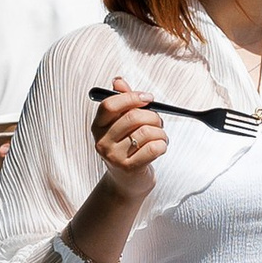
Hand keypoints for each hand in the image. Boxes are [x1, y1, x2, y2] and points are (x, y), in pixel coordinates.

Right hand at [89, 80, 166, 209]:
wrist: (128, 182)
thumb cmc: (128, 147)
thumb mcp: (122, 124)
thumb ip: (122, 101)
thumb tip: (118, 80)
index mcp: (98, 126)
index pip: (110, 105)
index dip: (131, 97)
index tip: (148, 98)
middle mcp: (102, 141)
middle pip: (133, 117)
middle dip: (153, 116)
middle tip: (158, 122)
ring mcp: (113, 156)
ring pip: (146, 132)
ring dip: (161, 133)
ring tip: (160, 137)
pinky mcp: (128, 168)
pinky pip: (153, 148)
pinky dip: (163, 145)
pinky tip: (160, 148)